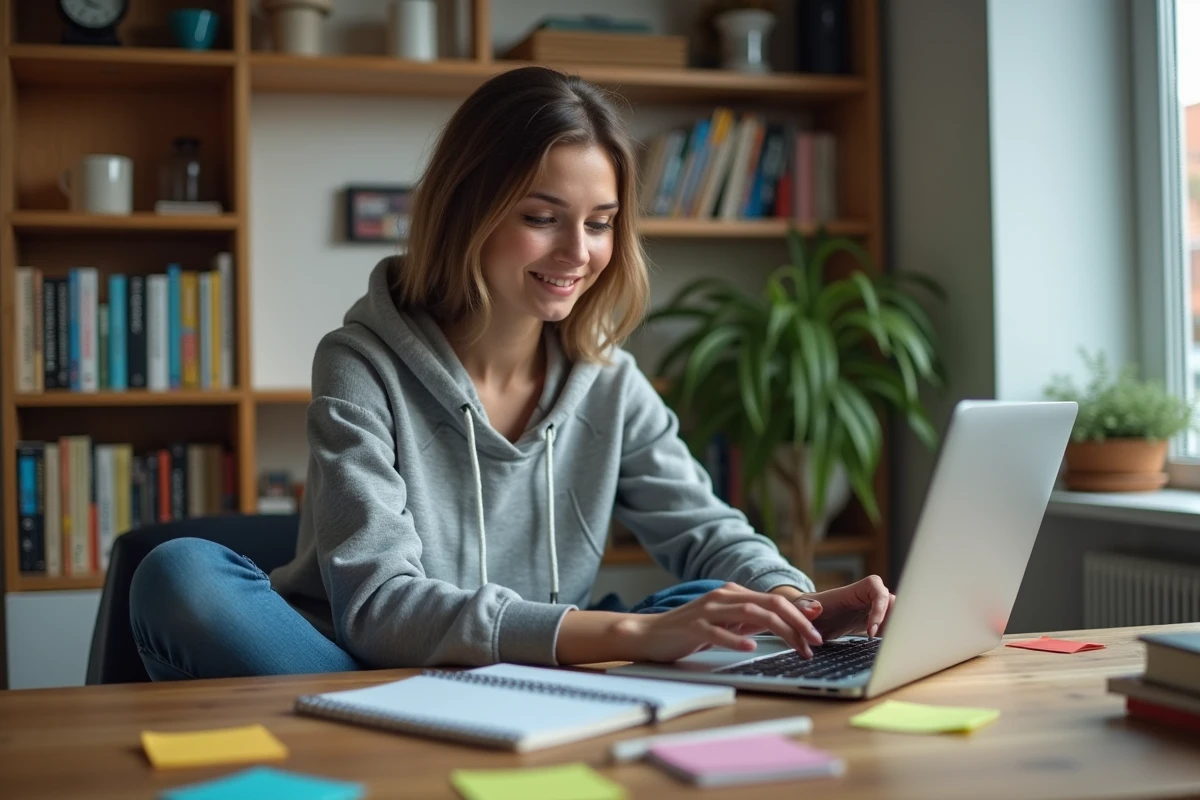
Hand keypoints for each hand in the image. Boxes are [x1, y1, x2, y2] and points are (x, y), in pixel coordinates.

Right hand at [613, 582, 823, 662]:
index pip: (774, 600)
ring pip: (750, 615)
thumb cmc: (691, 630)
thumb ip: (755, 620)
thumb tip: (789, 619)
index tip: (818, 630)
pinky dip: (736, 639)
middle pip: (769, 605)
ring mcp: (707, 611)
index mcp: (733, 594)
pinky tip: (751, 648)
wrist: (649, 633)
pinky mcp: (693, 628)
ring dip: (779, 632)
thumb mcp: (728, 623)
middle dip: (797, 622)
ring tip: (796, 648)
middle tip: (815, 642)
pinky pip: (717, 632)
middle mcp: (723, 597)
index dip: (799, 614)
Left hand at [789, 575, 894, 640]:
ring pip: (895, 613)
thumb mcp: (800, 609)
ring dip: (895, 629)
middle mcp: (864, 598)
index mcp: (851, 592)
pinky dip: (891, 636)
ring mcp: (870, 609)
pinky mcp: (871, 621)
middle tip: (888, 642)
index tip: (870, 630)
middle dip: (894, 620)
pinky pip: (890, 625)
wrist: (806, 619)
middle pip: (891, 600)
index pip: (875, 588)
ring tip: (889, 648)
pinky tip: (886, 651)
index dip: (879, 606)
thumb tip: (815, 609)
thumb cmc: (803, 611)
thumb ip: (804, 608)